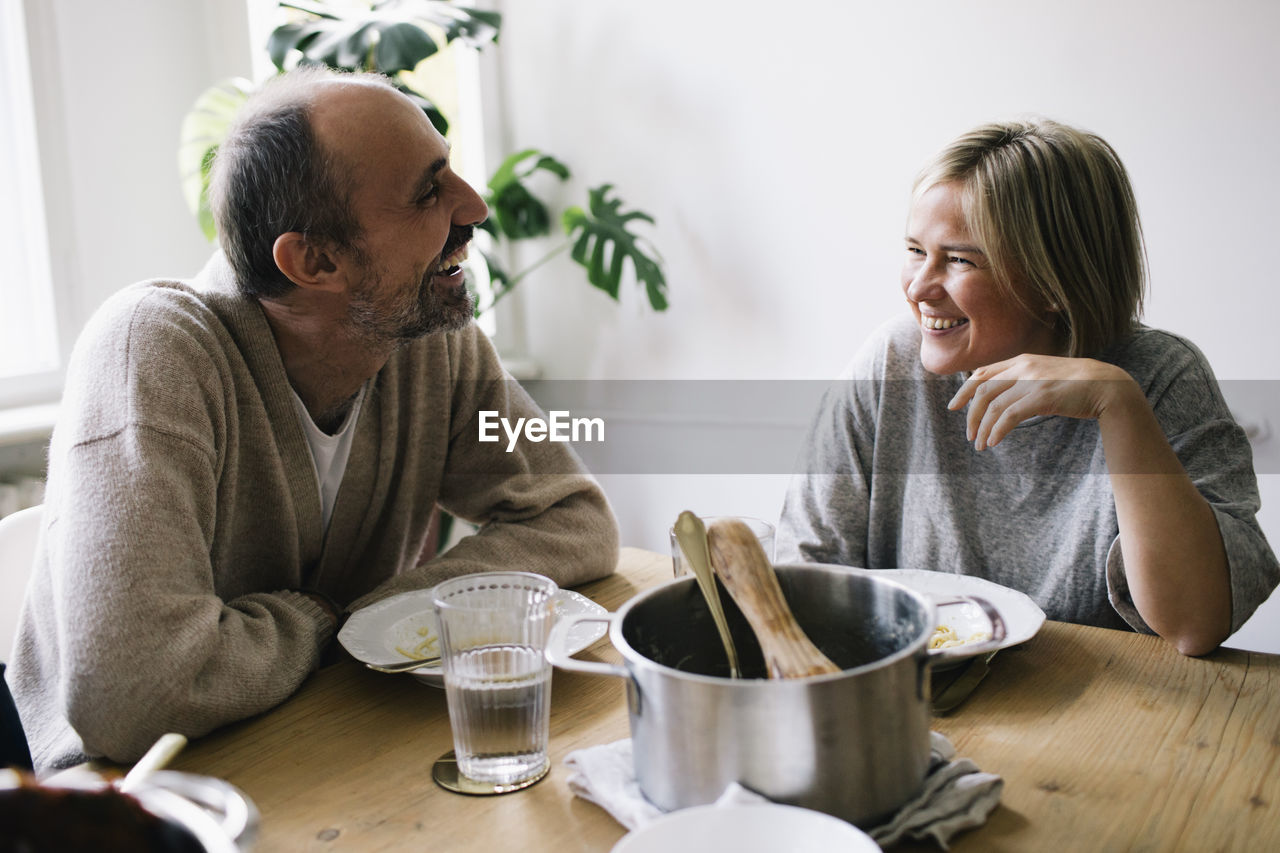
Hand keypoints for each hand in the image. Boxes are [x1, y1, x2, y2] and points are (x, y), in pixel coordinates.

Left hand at [947, 354, 1138, 449]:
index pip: (982, 373)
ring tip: (980, 444)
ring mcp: (1032, 381)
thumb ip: (1023, 379)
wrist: (1107, 385)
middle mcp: (1023, 367)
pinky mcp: (1042, 397)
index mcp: (1021, 360)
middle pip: (982, 391)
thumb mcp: (1045, 374)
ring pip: (993, 406)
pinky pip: (1009, 416)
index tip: (954, 406)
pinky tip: (993, 442)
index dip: (964, 390)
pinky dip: (997, 431)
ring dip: (982, 428)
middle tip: (969, 434)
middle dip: (971, 415)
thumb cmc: (1076, 384)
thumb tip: (1002, 396)